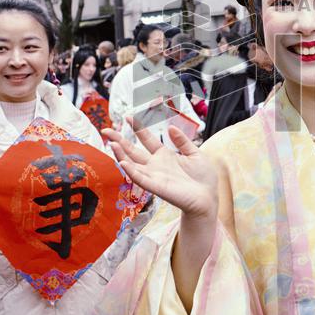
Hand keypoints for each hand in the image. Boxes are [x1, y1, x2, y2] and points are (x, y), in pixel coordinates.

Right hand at [103, 117, 218, 220]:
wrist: (208, 197)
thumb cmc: (203, 177)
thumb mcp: (194, 153)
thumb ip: (182, 140)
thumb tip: (171, 126)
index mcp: (164, 155)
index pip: (147, 139)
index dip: (137, 128)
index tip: (128, 116)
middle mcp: (155, 165)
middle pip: (133, 151)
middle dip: (119, 140)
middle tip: (106, 130)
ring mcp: (154, 176)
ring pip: (132, 164)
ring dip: (121, 155)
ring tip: (112, 143)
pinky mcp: (157, 187)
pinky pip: (140, 179)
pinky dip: (131, 171)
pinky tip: (122, 163)